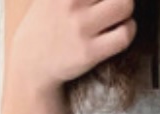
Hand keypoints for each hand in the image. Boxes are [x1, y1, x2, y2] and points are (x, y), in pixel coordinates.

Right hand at [12, 0, 136, 91]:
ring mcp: (80, 27)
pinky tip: (120, 30)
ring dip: (126, 9)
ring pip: (124, 5)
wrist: (31, 62)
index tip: (101, 0)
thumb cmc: (45, 23)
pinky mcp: (89, 52)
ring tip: (118, 14)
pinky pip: (123, 35)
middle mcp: (71, 2)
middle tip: (114, 3)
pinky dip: (128, 30)